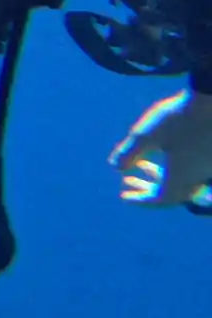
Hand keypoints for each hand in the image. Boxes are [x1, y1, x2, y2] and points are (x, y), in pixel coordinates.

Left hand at [110, 89, 211, 206]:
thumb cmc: (179, 117)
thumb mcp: (147, 134)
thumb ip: (129, 152)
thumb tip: (115, 167)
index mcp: (182, 178)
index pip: (161, 200)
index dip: (141, 201)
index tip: (123, 196)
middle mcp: (197, 177)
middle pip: (172, 194)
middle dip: (148, 190)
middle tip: (127, 182)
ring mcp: (207, 167)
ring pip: (182, 181)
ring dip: (159, 176)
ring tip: (139, 164)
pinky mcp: (211, 156)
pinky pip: (190, 170)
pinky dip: (172, 167)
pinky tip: (160, 149)